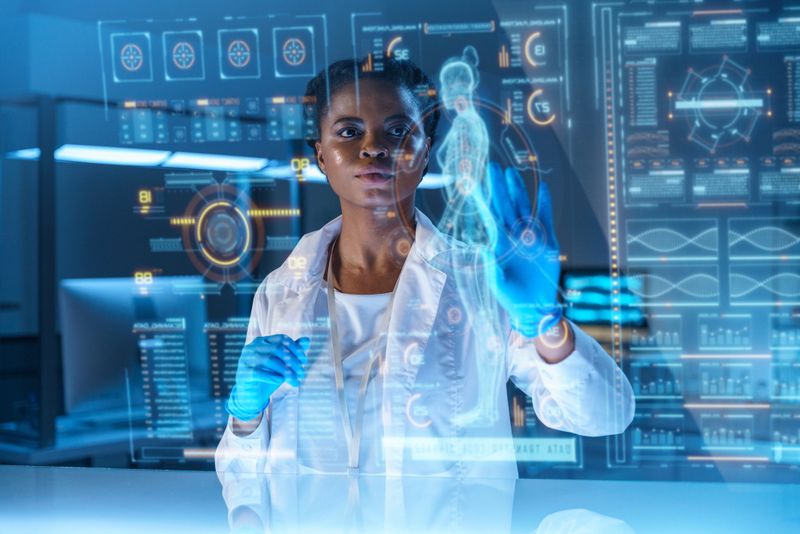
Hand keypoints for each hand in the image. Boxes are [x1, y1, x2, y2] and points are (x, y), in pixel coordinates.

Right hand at [226, 334, 310, 421]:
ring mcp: (245, 360)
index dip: (295, 348)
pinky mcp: (243, 374)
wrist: (250, 395)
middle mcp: (252, 347)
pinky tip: (281, 381)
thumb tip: (307, 339)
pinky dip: (271, 376)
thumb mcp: (282, 364)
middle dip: (293, 361)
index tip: (305, 361)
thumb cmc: (268, 376)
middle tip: (302, 373)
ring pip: (269, 360)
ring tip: (295, 380)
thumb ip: (292, 351)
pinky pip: (258, 373)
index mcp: (261, 341)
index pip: (281, 339)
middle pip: (277, 349)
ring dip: (286, 371)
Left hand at [484, 162, 561, 337]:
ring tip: (511, 173)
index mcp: (498, 244)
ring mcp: (530, 237)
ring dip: (518, 190)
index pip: (489, 217)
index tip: (473, 185)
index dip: (482, 200)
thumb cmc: (511, 297)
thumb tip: (485, 250)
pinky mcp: (548, 241)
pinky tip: (543, 188)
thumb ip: (492, 267)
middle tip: (492, 167)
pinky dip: (545, 203)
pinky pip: (545, 218)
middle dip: (498, 188)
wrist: (535, 307)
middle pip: (504, 206)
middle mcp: (513, 237)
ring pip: (522, 208)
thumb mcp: (498, 283)